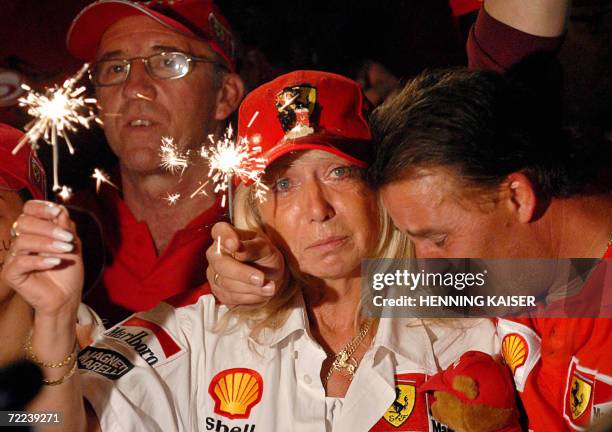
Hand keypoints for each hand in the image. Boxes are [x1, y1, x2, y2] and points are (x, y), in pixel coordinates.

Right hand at [1, 200, 82, 319]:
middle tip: (67, 238)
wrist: (67, 295)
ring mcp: (14, 257)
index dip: (41, 207)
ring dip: (48, 244)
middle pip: (24, 223)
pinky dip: (40, 260)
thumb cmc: (68, 270)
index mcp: (35, 230)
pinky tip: (55, 262)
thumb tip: (60, 210)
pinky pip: (20, 261)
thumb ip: (65, 227)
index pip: (28, 210)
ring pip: (23, 241)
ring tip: (66, 250)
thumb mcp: (72, 244)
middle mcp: (21, 241)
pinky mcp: (11, 273)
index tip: (57, 211)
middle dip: (48, 228)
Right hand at [206, 222, 284, 305]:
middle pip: (220, 263)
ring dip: (251, 288)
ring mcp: (214, 273)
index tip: (235, 245)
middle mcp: (215, 253)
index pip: (219, 231)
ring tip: (270, 288)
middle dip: (242, 273)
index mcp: (227, 235)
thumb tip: (239, 251)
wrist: (269, 276)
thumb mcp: (265, 248)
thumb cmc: (265, 256)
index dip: (225, 237)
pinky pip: (230, 297)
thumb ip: (253, 248)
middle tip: (261, 279)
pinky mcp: (218, 291)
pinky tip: (261, 293)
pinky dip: (249, 297)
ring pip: (226, 283)